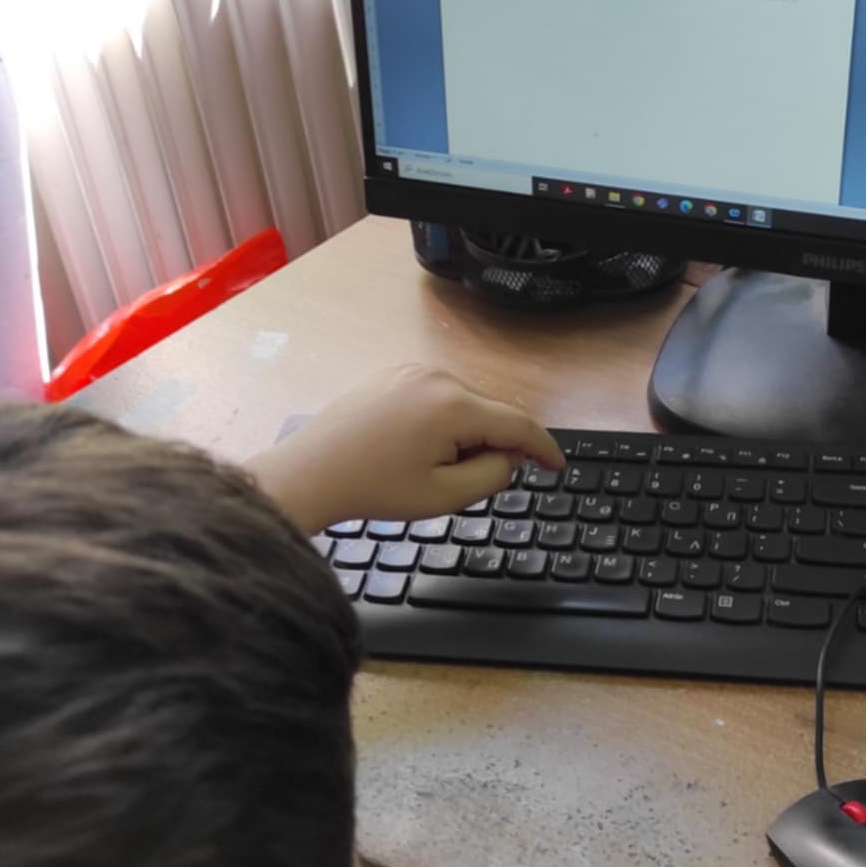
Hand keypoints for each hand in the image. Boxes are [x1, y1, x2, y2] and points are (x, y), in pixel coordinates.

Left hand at [247, 364, 563, 535]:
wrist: (310, 473)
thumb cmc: (372, 488)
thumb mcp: (444, 495)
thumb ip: (493, 474)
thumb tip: (511, 457)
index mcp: (453, 406)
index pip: (518, 424)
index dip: (543, 448)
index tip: (556, 467)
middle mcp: (437, 377)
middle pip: (492, 412)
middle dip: (495, 445)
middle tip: (470, 482)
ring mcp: (413, 370)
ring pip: (467, 404)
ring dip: (468, 434)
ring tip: (433, 467)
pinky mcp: (394, 374)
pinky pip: (439, 395)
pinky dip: (445, 421)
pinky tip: (418, 448)